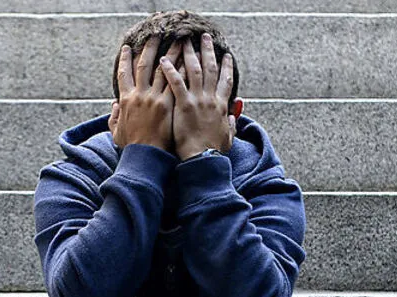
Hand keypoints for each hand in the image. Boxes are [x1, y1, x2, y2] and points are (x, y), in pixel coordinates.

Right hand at [108, 36, 184, 153]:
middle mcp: (139, 95)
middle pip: (144, 65)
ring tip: (178, 42)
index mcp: (125, 99)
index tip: (127, 47)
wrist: (145, 157)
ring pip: (163, 70)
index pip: (124, 73)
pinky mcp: (168, 105)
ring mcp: (154, 98)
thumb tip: (113, 106)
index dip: (124, 59)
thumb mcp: (116, 132)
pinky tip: (188, 61)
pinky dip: (182, 70)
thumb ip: (114, 117)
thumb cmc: (131, 147)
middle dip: (150, 47)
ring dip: (171, 53)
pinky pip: (176, 83)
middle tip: (156, 34)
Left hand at [159, 32, 236, 160]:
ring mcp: (197, 100)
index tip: (225, 54)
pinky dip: (170, 70)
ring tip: (184, 40)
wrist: (203, 160)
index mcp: (222, 106)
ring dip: (189, 53)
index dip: (226, 66)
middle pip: (210, 68)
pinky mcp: (183, 105)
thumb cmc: (213, 152)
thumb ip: (231, 124)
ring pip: (194, 70)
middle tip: (204, 37)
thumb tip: (233, 117)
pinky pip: (176, 83)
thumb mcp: (228, 137)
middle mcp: (211, 99)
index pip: (225, 80)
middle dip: (207, 50)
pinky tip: (163, 60)